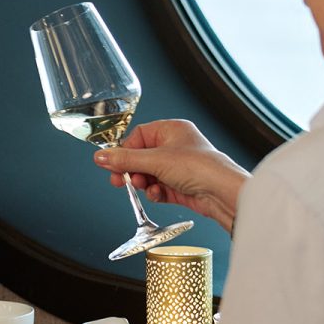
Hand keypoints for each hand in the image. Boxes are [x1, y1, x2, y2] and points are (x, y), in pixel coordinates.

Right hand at [93, 118, 248, 234]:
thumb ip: (125, 159)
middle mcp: (176, 147)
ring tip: (143, 185)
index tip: (112, 163)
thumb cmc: (200, 167)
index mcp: (172, 130)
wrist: (222, 192)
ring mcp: (179, 167)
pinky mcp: (182, 186)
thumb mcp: (155, 160)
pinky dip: (155, 192)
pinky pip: (160, 188)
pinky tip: (157, 193)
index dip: (125, 150)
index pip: (139, 136)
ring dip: (143, 182)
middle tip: (119, 179)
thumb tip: (101, 157)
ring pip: (150, 174)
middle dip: (131, 169)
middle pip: (142, 157)